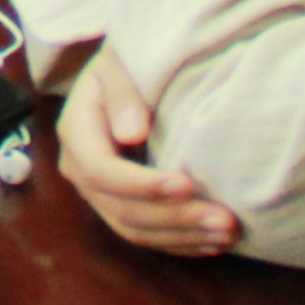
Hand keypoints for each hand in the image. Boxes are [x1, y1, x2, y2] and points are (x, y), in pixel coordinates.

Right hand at [58, 51, 238, 254]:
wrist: (125, 75)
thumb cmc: (125, 63)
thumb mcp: (118, 62)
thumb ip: (122, 91)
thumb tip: (131, 133)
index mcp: (76, 133)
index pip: (101, 171)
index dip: (143, 184)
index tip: (188, 183)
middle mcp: (81, 170)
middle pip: (122, 209)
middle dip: (174, 217)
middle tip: (224, 219)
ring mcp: (99, 193)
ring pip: (136, 230)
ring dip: (182, 236)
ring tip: (227, 233)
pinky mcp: (120, 206)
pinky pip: (146, 236)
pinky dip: (180, 242)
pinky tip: (213, 242)